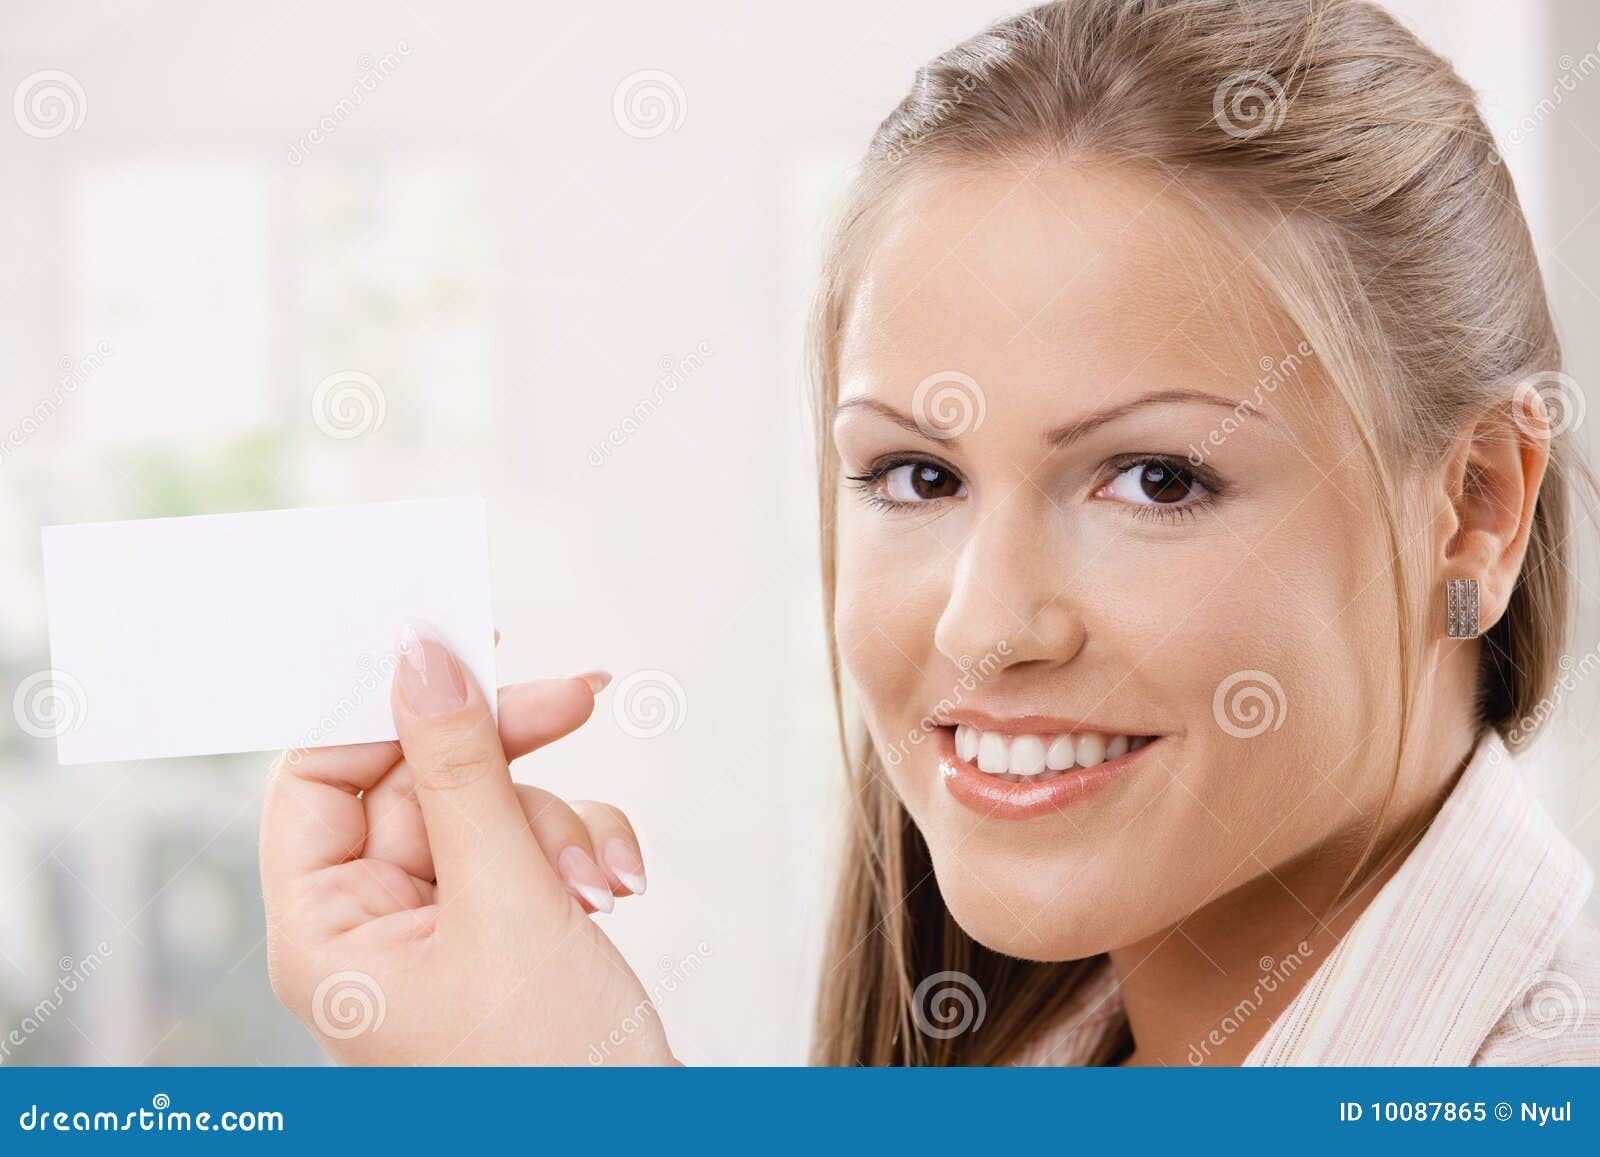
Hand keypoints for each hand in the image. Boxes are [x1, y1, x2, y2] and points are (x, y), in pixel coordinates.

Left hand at [258, 623, 673, 1064]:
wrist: (646, 1147)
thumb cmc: (555, 1072)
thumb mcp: (508, 900)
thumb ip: (460, 769)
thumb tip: (419, 657)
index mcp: (326, 934)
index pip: (318, 775)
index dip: (381, 706)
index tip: (454, 645)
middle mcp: (374, 929)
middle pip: (421, 778)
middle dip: (505, 758)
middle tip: (575, 695)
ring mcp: (445, 930)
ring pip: (492, 805)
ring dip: (559, 823)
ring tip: (601, 885)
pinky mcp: (507, 931)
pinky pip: (535, 843)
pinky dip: (583, 850)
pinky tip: (618, 888)